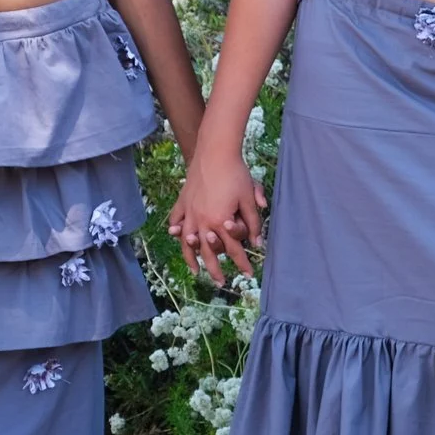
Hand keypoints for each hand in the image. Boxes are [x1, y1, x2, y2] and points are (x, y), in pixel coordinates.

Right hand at [167, 151, 266, 283]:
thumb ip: (253, 222)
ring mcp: (190, 213)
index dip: (242, 263)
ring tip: (197, 271)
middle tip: (222, 282)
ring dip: (193, 259)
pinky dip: (176, 233)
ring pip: (188, 243)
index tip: (249, 274)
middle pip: (209, 252)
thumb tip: (258, 243)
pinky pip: (177, 222)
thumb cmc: (235, 174)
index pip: (234, 249)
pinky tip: (179, 239)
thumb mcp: (248, 198)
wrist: (215, 152)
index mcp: (221, 221)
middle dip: (216, 270)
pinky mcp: (183, 202)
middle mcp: (203, 221)